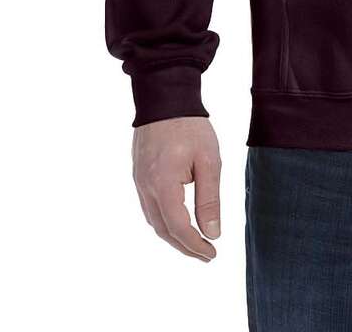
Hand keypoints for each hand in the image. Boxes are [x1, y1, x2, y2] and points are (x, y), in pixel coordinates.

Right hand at [131, 115, 221, 260]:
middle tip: (205, 254)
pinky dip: (164, 220)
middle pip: (163, 229)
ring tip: (195, 242)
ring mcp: (139, 181)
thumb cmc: (190, 126)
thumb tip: (213, 232)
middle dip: (184, 246)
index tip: (212, 253)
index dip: (195, 245)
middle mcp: (145, 187)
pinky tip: (178, 221)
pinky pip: (149, 207)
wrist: (164, 97)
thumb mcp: (208, 160)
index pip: (178, 227)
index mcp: (163, 184)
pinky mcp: (139, 175)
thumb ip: (209, 198)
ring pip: (154, 220)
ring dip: (173, 235)